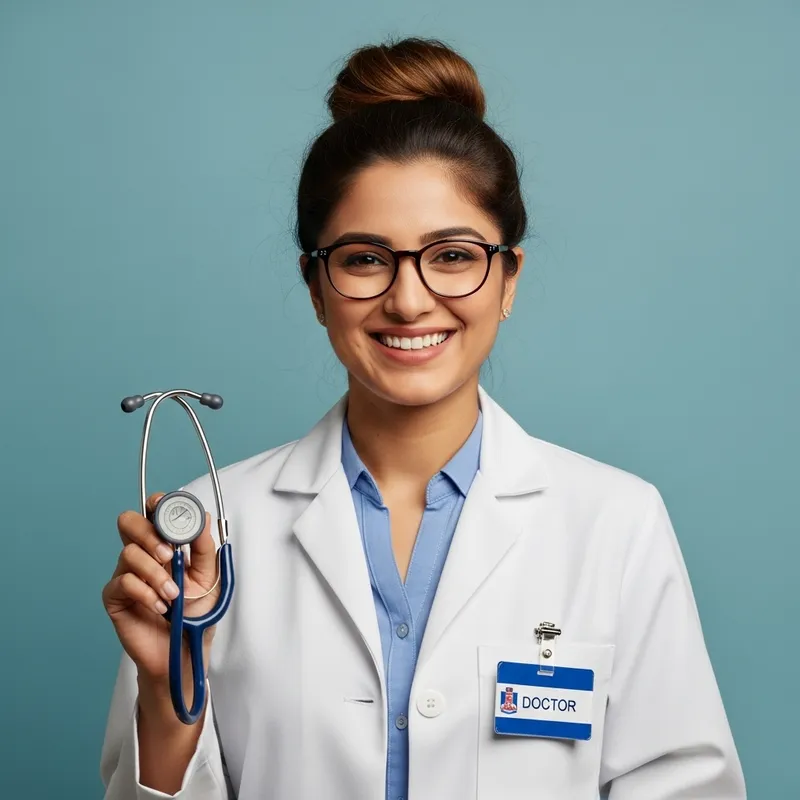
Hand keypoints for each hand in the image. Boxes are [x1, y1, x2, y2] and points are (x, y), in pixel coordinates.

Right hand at [101, 493, 220, 691]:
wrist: (184, 650)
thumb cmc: (196, 613)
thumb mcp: (209, 577)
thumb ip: (204, 548)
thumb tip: (203, 517)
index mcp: (165, 544)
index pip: (152, 512)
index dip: (156, 504)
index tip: (163, 507)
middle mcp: (143, 554)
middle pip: (129, 522)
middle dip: (148, 533)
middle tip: (169, 555)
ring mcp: (126, 574)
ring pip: (129, 553)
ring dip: (155, 574)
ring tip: (172, 595)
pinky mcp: (114, 597)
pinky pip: (123, 582)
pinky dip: (145, 593)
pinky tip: (159, 607)